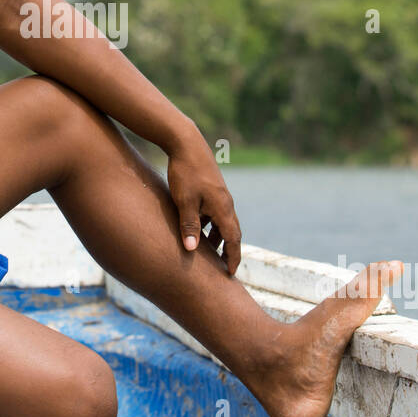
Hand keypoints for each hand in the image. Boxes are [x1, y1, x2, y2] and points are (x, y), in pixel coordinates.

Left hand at [165, 132, 242, 275]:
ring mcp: (219, 195)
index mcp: (223, 208)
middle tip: (224, 268)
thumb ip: (189, 226)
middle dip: (228, 250)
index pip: (233, 240)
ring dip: (218, 238)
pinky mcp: (212, 188)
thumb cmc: (185, 173)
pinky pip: (215, 213)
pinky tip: (197, 228)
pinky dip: (210, 225)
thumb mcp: (184, 202)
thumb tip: (191, 251)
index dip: (232, 257)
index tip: (231, 273)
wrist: (186, 143)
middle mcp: (225, 203)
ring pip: (222, 222)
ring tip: (209, 253)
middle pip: (231, 232)